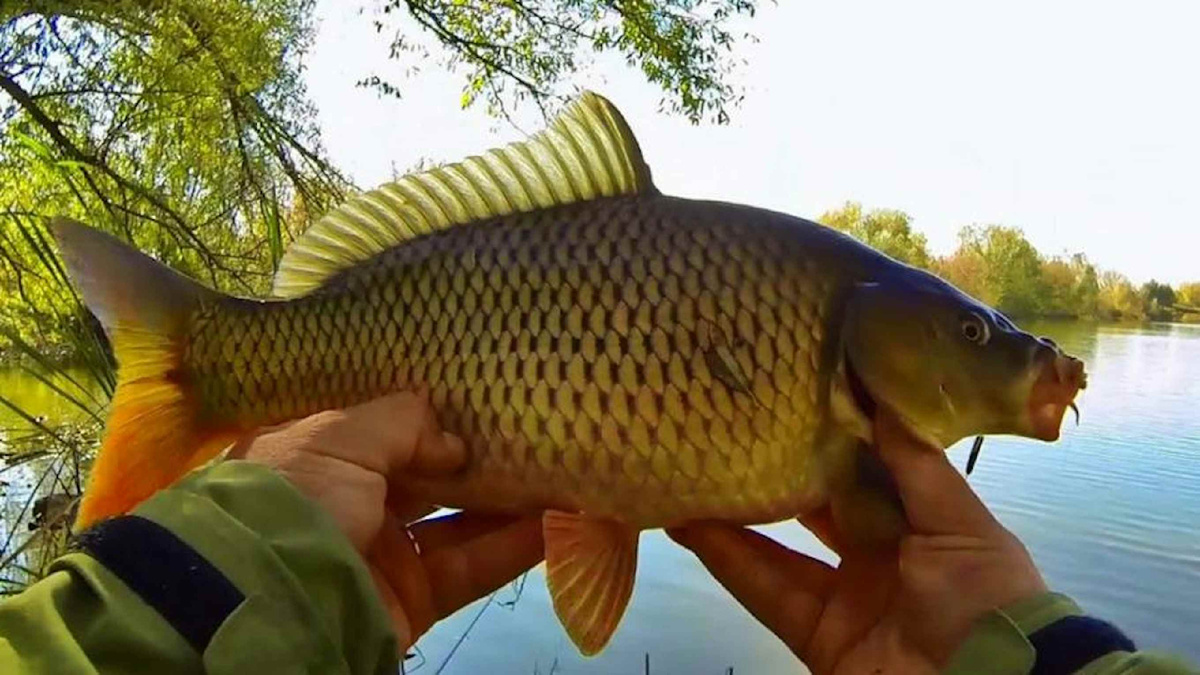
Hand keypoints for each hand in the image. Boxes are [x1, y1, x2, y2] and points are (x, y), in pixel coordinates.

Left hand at [228, 392, 543, 648]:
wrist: (272, 599)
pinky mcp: (412, 600)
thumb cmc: (301, 497)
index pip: (379, 431)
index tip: (475, 394)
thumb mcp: (341, 438)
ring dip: (507, 502)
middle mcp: (351, 505)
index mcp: (320, 459)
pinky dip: (512, 549)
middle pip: (426, 478)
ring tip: (559, 472)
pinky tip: (555, 523)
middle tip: (531, 430)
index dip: (425, 416)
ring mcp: (383, 555)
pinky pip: (469, 568)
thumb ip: (404, 423)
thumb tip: (456, 442)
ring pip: (456, 523)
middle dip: (475, 458)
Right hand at [668, 410, 1045, 673]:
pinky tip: (692, 526)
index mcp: (920, 523)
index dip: (830, 436)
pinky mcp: (815, 636)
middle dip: (775, 470)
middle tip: (730, 424)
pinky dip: (729, 561)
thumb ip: (914, 463)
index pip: (865, 470)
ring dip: (736, 514)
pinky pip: (766, 592)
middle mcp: (878, 556)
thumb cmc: (985, 597)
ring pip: (778, 549)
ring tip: (694, 469)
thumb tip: (875, 389)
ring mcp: (844, 597)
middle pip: (814, 507)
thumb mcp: (961, 524)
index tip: (791, 392)